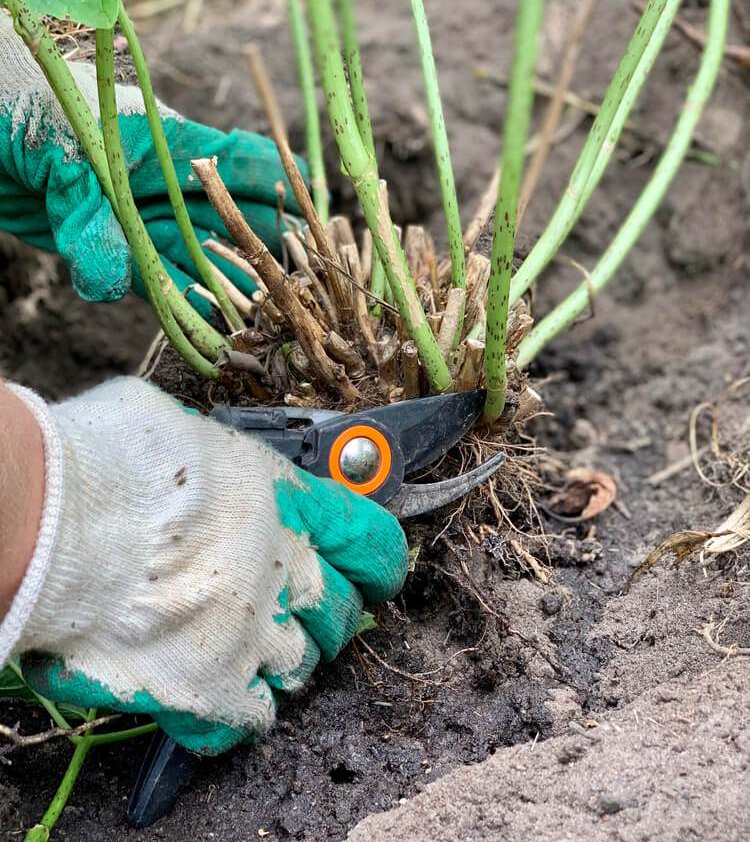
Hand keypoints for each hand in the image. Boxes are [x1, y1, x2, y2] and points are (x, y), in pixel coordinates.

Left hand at [0, 12, 306, 304]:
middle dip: (266, 250)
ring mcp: (143, 219)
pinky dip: (176, 305)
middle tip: (299, 287)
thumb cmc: (25, 109)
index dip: (283, 186)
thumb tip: (112, 281)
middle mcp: (168, 185)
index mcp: (172, 143)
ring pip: (199, 259)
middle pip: (234, 220)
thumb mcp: (62, 157)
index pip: (245, 161)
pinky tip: (206, 328)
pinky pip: (153, 283)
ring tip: (263, 319)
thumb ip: (92, 218)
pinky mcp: (114, 249)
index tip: (316, 219)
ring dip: (226, 287)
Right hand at [4, 377, 407, 754]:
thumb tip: (211, 464)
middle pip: (342, 612)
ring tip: (248, 640)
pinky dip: (241, 704)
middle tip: (297, 605)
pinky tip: (218, 684)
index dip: (377, 557)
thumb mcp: (183, 427)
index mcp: (287, 501)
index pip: (372, 539)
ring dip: (282, 654)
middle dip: (324, 610)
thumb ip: (220, 459)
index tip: (375, 567)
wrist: (55, 524)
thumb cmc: (108, 460)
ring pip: (301, 663)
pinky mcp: (210, 687)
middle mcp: (284, 570)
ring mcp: (252, 633)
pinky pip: (252, 715)